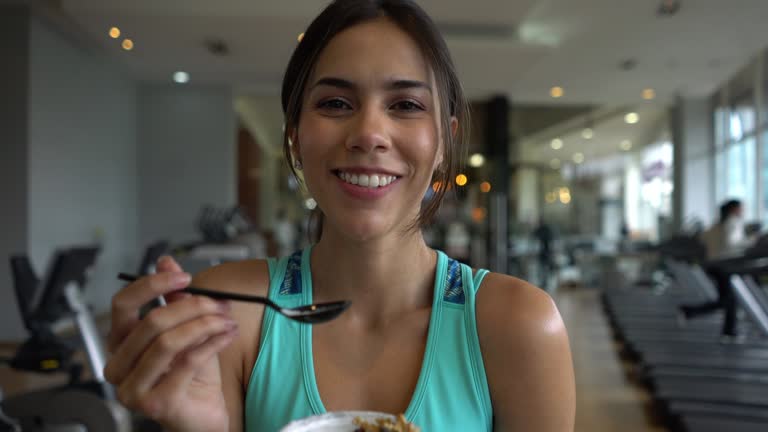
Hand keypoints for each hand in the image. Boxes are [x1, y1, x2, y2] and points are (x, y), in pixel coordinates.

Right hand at [105, 256, 237, 430]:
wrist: (203, 415)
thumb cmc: (190, 375)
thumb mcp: (185, 329)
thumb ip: (174, 298)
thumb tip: (165, 261)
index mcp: (119, 344)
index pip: (122, 305)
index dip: (152, 285)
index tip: (182, 276)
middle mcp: (118, 366)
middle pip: (151, 321)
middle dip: (192, 306)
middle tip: (218, 302)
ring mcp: (133, 389)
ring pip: (169, 341)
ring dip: (205, 324)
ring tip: (226, 320)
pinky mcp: (156, 404)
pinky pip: (188, 361)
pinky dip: (213, 342)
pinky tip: (227, 335)